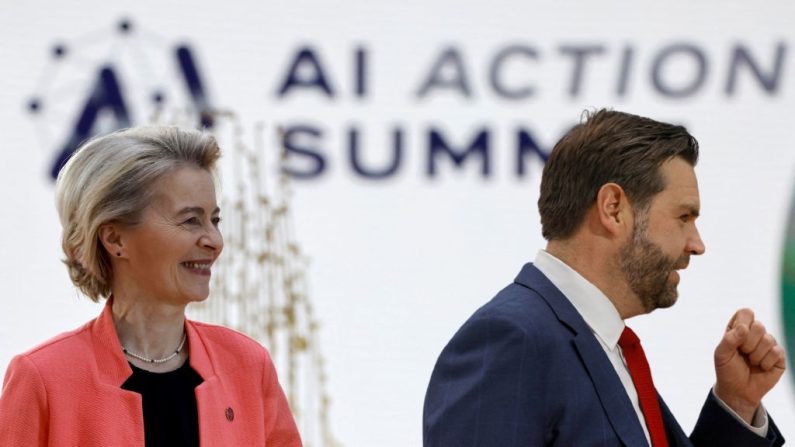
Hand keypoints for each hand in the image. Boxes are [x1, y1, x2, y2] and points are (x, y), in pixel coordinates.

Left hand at [713, 308, 785, 423]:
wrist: (737, 391)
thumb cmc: (727, 370)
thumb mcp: (721, 354)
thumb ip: (729, 339)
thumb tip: (744, 328)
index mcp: (739, 328)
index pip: (746, 313)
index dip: (742, 325)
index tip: (735, 339)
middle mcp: (755, 334)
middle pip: (759, 326)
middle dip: (748, 343)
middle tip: (742, 353)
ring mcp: (768, 344)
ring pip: (768, 339)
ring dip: (756, 355)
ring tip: (750, 362)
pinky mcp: (779, 356)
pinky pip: (777, 352)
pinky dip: (765, 362)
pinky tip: (761, 367)